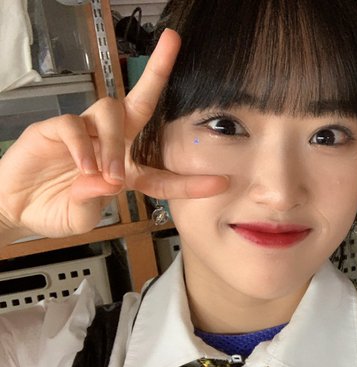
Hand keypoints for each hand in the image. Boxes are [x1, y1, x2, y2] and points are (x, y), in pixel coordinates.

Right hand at [0, 29, 227, 242]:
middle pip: (139, 100)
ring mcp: (82, 132)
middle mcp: (108, 142)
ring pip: (109, 113)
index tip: (220, 182)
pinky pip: (74, 125)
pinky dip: (82, 146)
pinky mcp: (54, 128)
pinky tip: (82, 165)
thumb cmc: (52, 209)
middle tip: (173, 42)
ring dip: (113, 145)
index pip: (161, 173)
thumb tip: (108, 182)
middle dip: (158, 70)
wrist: (13, 209)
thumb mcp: (82, 217)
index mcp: (124, 169)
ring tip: (107, 175)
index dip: (188, 181)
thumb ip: (96, 201)